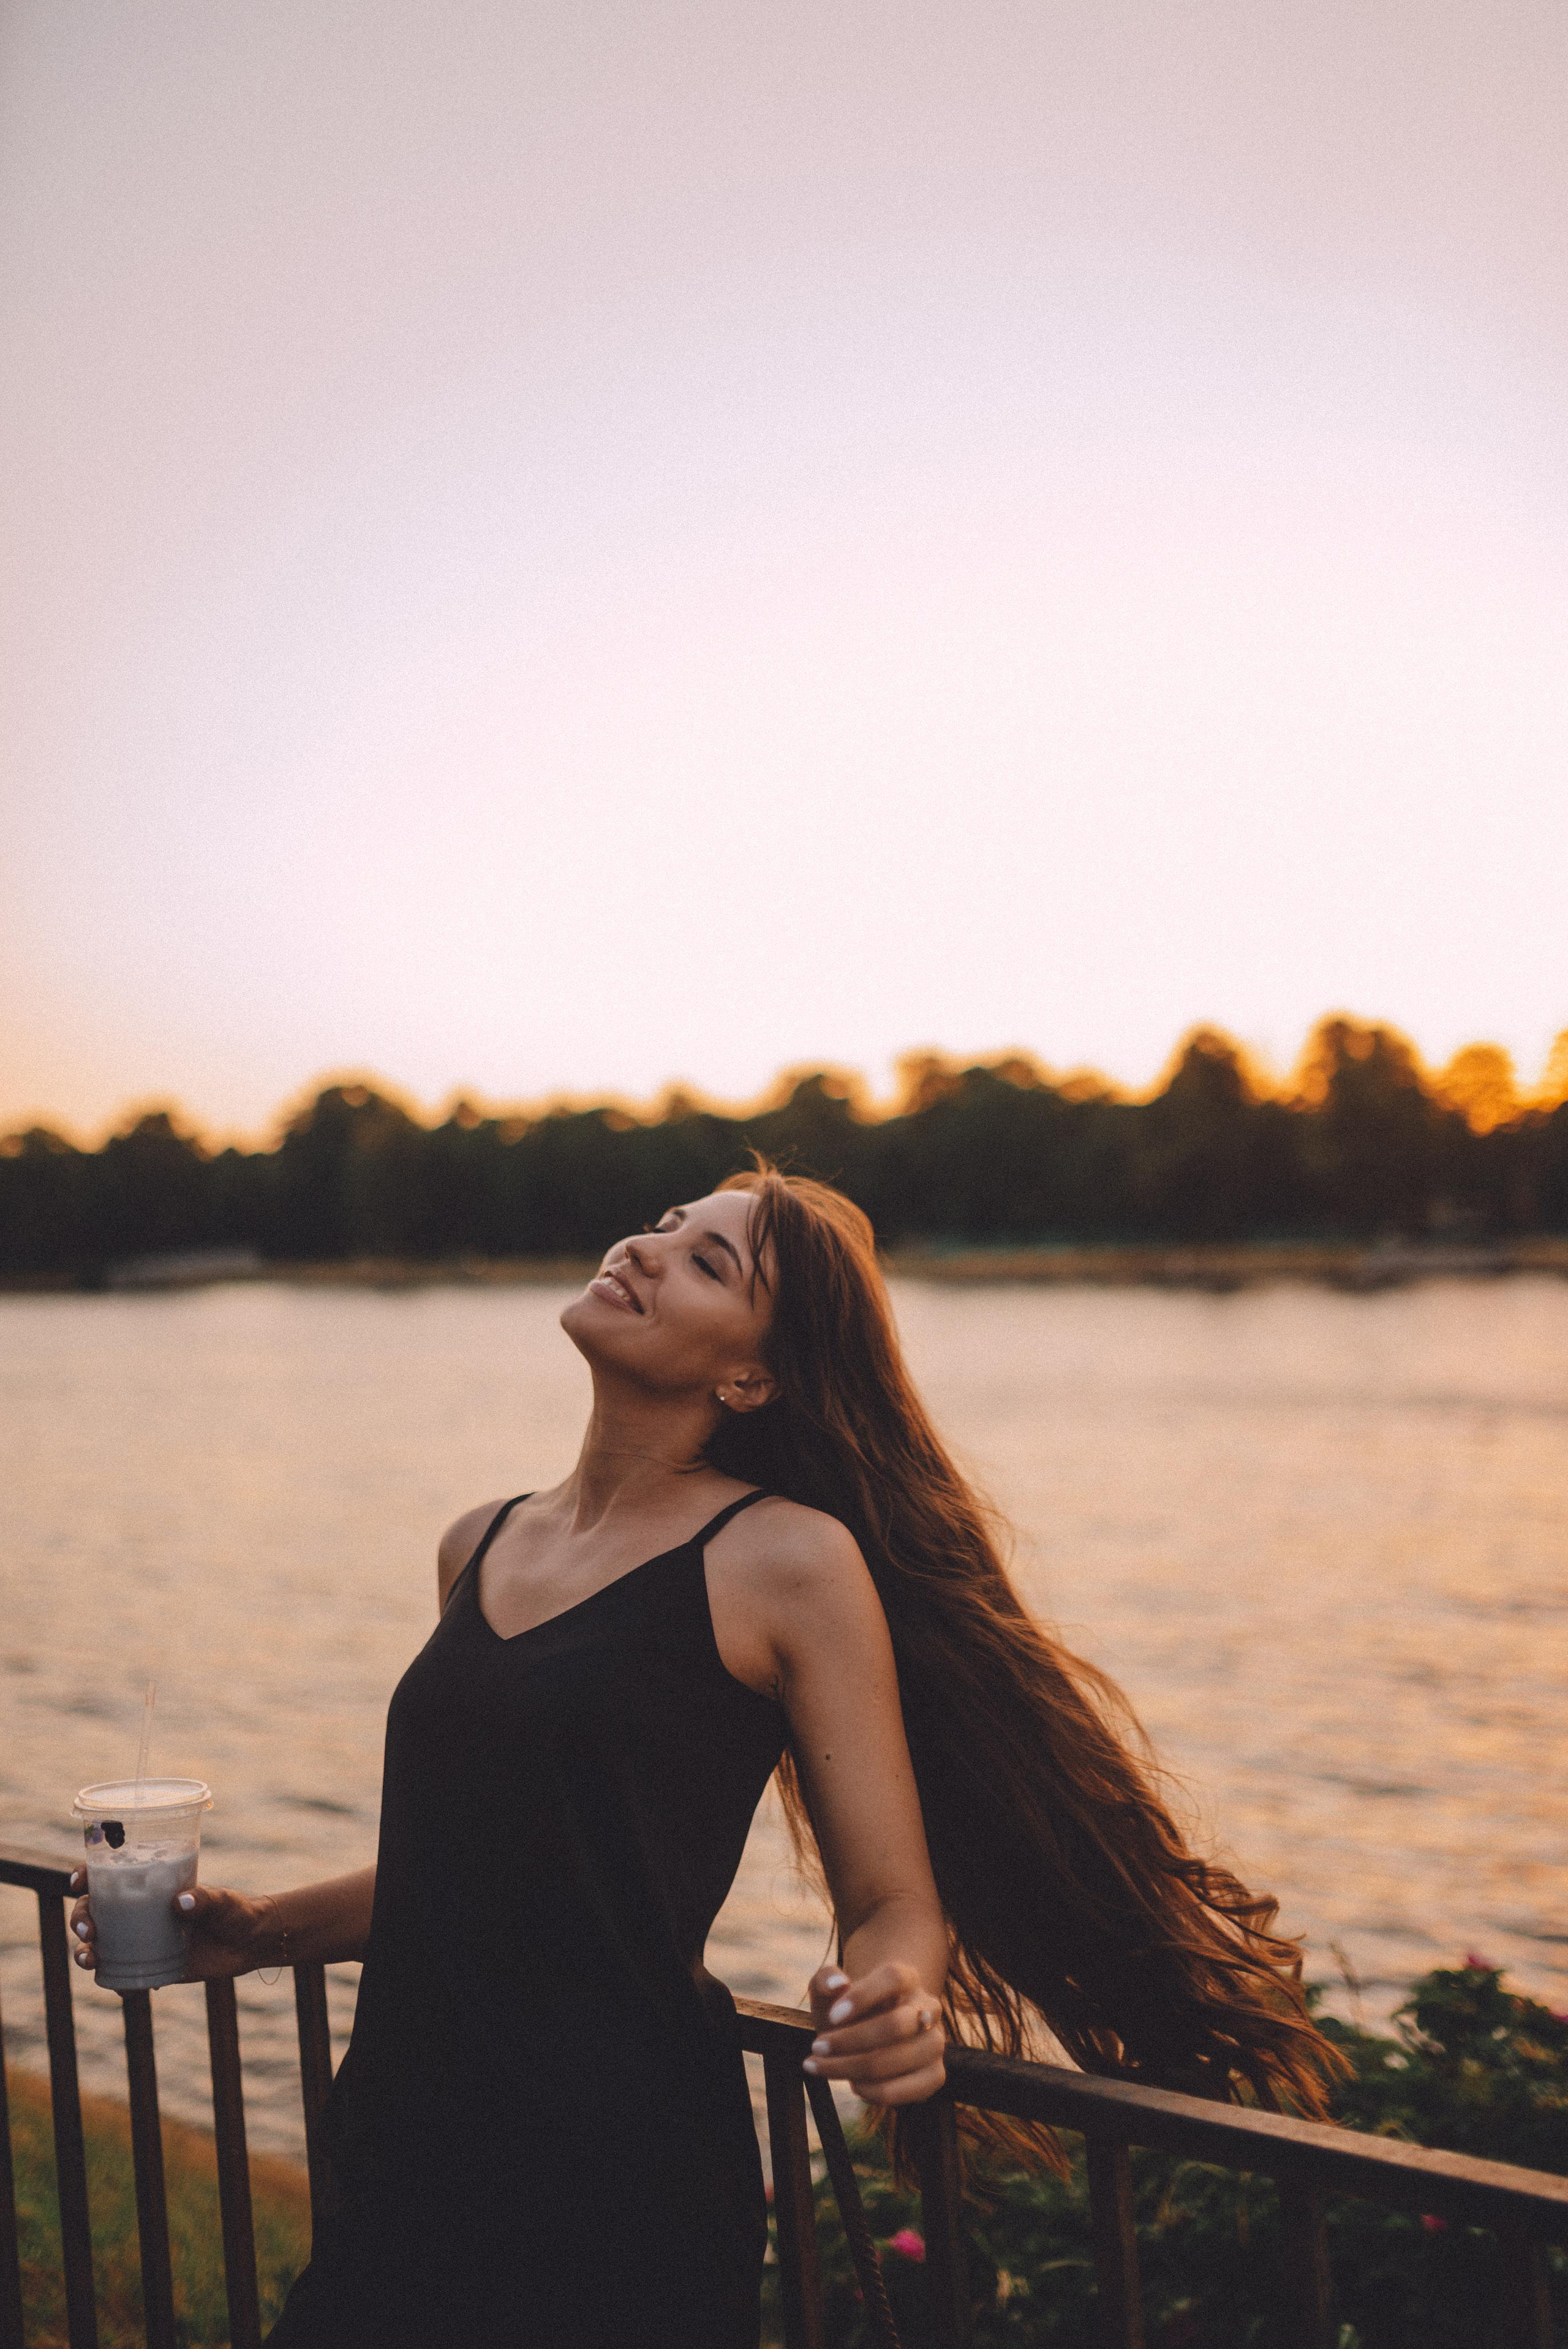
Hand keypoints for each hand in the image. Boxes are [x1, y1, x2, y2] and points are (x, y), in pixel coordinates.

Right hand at [67, 1871, 272, 1982]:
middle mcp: (138, 1912)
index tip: (78, 1881)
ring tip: (92, 1960)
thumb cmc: (235, 1911)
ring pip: (99, 1945)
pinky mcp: (148, 1966)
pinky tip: (122, 1989)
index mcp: (150, 1886)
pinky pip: (121, 1976)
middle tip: (88, 1932)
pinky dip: (115, 1983)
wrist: (248, 1944)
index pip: (109, 1875)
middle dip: (80, 1919)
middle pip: (93, 1911)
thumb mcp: (222, 1902)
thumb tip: (180, 1903)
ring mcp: (140, 1940)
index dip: (86, 1875)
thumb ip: (203, 1900)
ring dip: (85, 1953)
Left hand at [802, 1960, 945, 2106]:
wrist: (870, 2037)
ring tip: (825, 2067)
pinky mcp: (935, 2075)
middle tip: (817, 2047)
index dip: (863, 1997)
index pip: (894, 1978)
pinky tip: (853, 2084)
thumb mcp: (830, 1991)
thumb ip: (826, 1979)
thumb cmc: (847, 2011)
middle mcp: (928, 2008)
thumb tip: (838, 1985)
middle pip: (896, 2024)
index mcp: (906, 1978)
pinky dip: (875, 2092)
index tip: (832, 2016)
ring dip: (853, 2068)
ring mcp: (935, 2043)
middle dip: (850, 2041)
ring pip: (898, 2060)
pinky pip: (908, 2090)